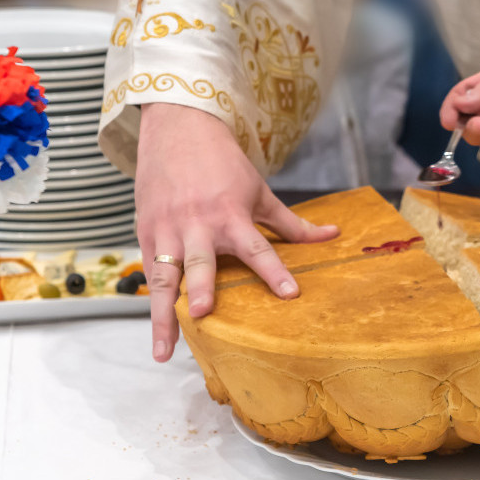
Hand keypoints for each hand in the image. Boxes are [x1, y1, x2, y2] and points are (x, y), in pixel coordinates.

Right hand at [136, 103, 338, 361]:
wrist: (179, 129)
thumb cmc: (224, 164)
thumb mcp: (260, 191)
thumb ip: (292, 223)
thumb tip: (334, 236)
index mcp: (231, 215)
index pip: (257, 247)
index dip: (274, 271)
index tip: (290, 295)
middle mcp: (197, 225)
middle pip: (199, 262)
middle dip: (200, 289)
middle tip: (202, 314)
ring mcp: (167, 230)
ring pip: (163, 277)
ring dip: (162, 315)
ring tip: (164, 350)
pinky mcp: (146, 232)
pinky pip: (150, 271)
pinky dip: (152, 301)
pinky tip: (157, 330)